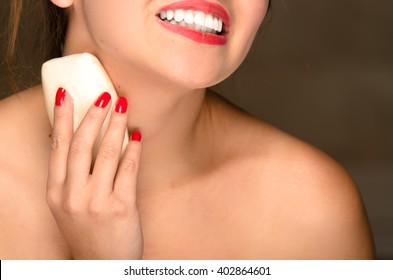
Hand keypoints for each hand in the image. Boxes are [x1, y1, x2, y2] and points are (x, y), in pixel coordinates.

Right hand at [46, 88, 142, 258]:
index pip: (57, 147)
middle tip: (104, 95)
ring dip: (116, 125)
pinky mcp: (121, 208)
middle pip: (81, 145)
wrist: (102, 265)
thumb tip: (78, 138)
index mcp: (56, 193)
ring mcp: (96, 202)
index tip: (65, 94)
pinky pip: (129, 170)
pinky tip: (138, 136)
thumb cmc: (87, 230)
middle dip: (93, 116)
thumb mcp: (68, 205)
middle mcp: (73, 196)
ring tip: (123, 106)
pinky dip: (134, 150)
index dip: (61, 117)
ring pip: (107, 153)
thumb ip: (71, 176)